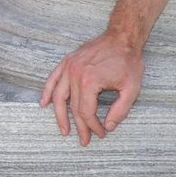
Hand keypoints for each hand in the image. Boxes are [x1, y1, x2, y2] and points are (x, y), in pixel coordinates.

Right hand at [39, 28, 143, 146]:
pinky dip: (47, 91)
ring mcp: (69, 66)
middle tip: (85, 140)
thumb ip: (120, 111)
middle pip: (73, 107)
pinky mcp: (68, 60)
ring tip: (64, 129)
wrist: (122, 36)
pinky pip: (53, 78)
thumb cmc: (128, 60)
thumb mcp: (131, 89)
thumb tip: (109, 126)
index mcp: (90, 81)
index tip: (102, 133)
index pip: (86, 112)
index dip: (94, 126)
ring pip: (58, 96)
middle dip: (80, 126)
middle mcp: (75, 73)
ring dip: (60, 115)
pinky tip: (44, 103)